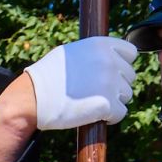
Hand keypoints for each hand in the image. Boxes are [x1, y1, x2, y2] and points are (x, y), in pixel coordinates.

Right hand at [24, 36, 140, 130]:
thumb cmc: (46, 77)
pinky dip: (110, 117)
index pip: (130, 53)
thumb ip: (93, 54)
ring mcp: (110, 83)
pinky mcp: (108, 104)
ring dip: (113, 101)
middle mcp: (109, 61)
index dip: (121, 64)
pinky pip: (120, 113)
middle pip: (129, 76)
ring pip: (126, 95)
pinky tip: (93, 115)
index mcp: (100, 45)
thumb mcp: (69, 54)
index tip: (109, 73)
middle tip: (93, 91)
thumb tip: (112, 57)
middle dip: (115, 85)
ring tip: (90, 102)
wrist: (31, 98)